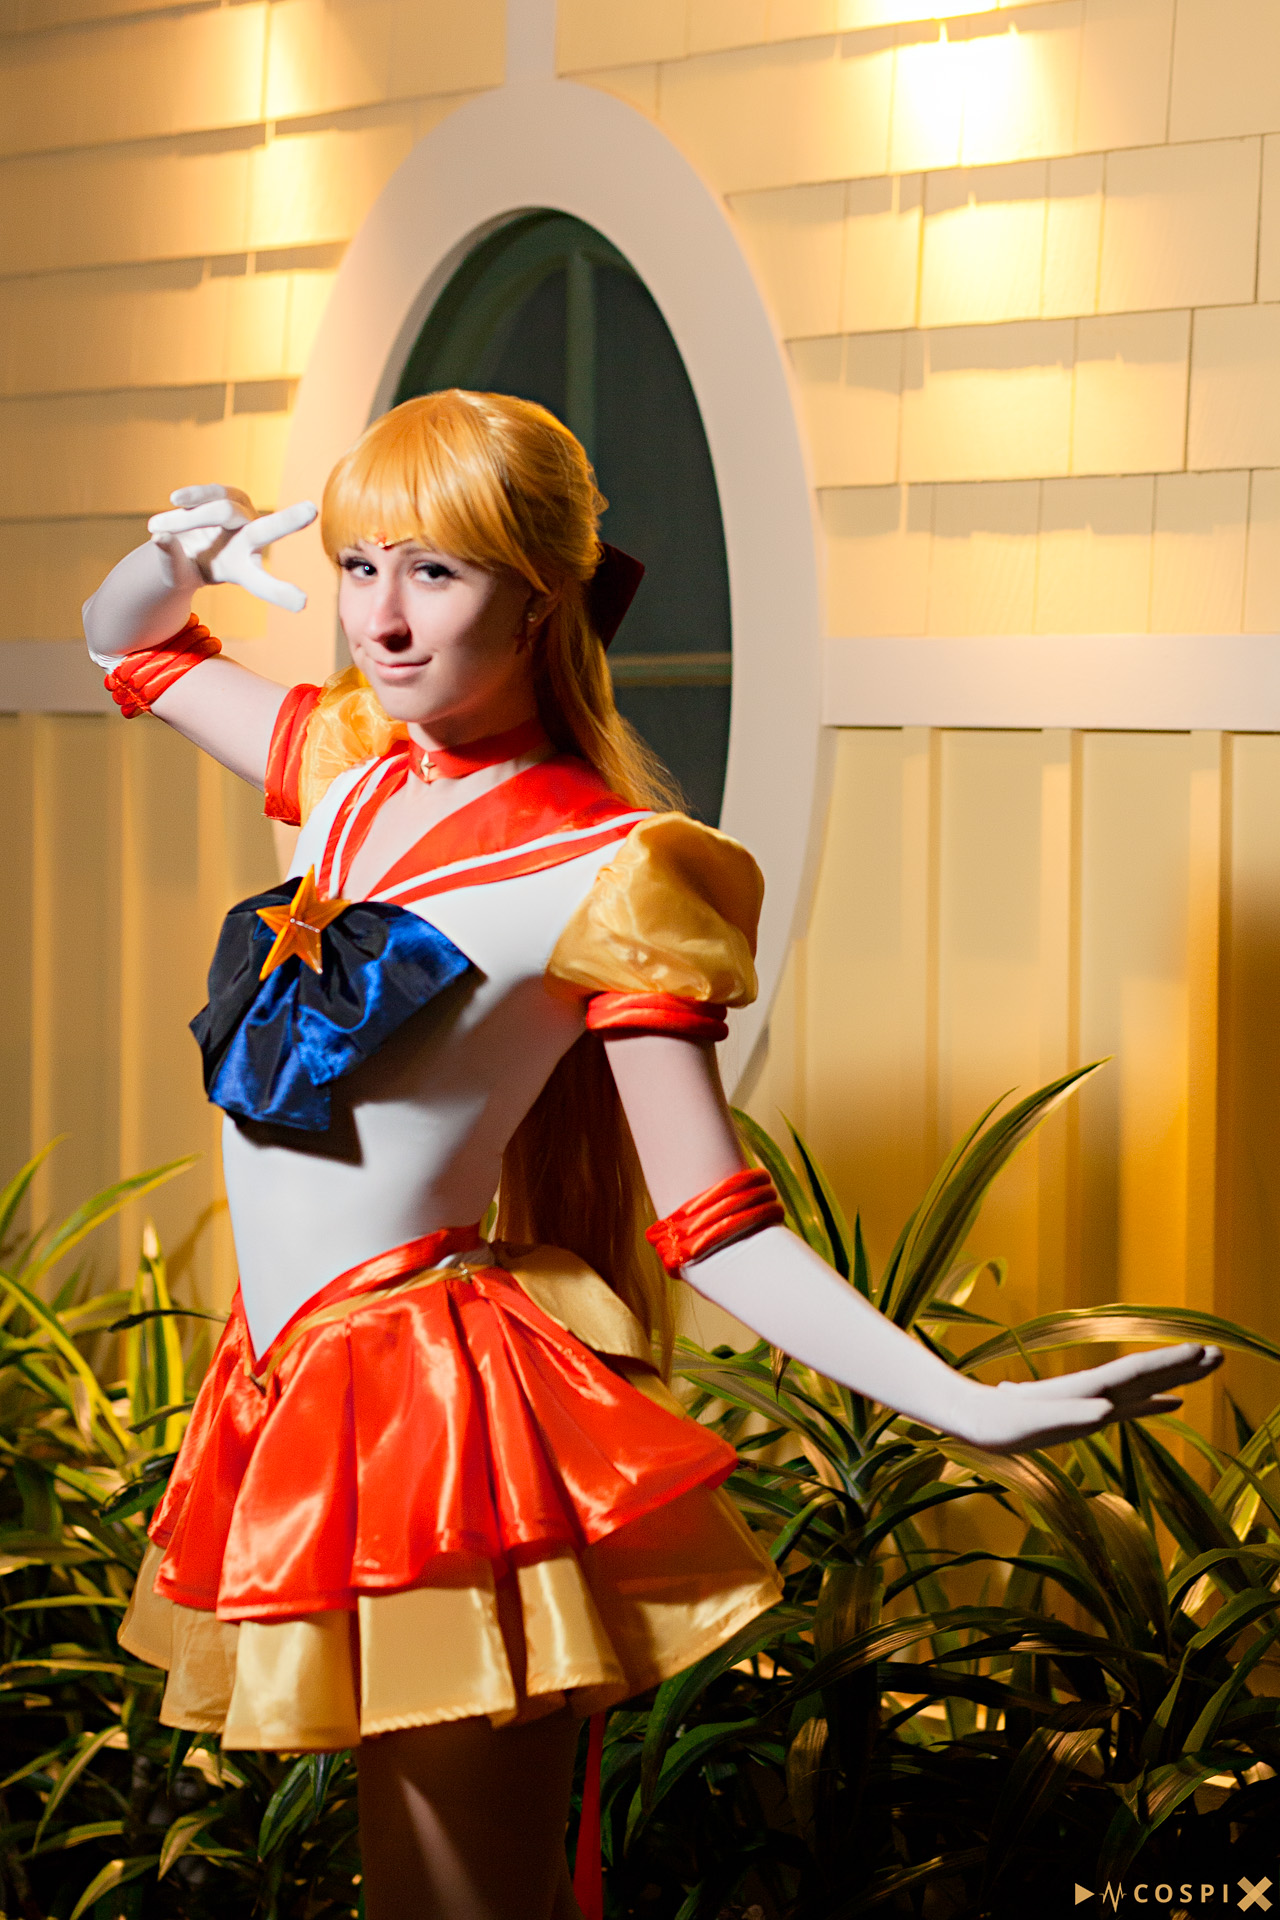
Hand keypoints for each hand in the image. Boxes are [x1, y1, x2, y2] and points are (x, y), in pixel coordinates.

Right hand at [147, 485, 317, 612]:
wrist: (184, 542)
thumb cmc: (186, 565)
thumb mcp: (175, 574)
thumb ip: (169, 560)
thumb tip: (161, 540)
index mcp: (242, 569)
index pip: (261, 582)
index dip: (279, 593)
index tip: (303, 604)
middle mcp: (249, 540)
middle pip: (266, 531)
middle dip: (287, 521)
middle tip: (311, 510)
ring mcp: (240, 514)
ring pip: (219, 512)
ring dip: (184, 521)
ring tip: (154, 527)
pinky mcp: (227, 494)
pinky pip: (210, 493)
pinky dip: (193, 496)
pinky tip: (176, 498)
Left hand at [958, 1342, 1222, 1453]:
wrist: (977, 1418)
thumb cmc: (1002, 1422)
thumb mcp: (1033, 1421)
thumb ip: (1069, 1415)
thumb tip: (1105, 1411)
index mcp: (1088, 1389)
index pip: (1137, 1372)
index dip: (1168, 1364)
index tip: (1200, 1353)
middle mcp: (1096, 1391)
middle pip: (1147, 1373)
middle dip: (1183, 1365)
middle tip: (1221, 1354)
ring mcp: (1095, 1401)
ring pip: (1145, 1385)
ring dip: (1176, 1377)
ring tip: (1208, 1366)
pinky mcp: (1089, 1415)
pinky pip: (1134, 1405)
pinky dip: (1157, 1401)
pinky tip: (1174, 1402)